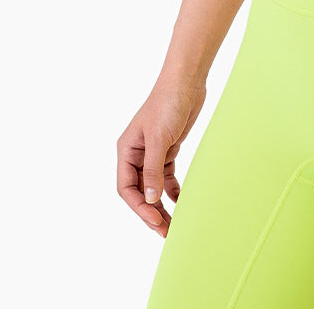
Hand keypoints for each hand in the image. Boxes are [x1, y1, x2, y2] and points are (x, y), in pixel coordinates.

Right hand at [116, 83, 205, 237]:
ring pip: (153, 186)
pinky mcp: (168, 148)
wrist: (186, 81)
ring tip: (173, 224)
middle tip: (166, 232)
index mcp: (126, 151)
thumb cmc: (168, 103)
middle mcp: (136, 154)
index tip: (156, 221)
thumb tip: (150, 199)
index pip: (126, 188)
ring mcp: (152, 152)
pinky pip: (167, 176)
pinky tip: (181, 202)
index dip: (139, 207)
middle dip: (150, 212)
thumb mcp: (159, 138)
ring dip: (161, 205)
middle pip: (139, 191)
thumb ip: (153, 169)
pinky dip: (172, 190)